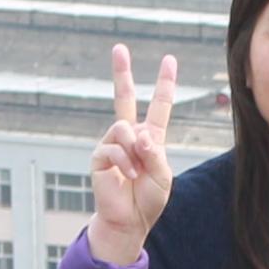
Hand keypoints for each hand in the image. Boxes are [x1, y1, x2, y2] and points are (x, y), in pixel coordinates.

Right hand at [87, 47, 182, 262]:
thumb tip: (139, 135)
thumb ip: (154, 153)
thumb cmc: (148, 199)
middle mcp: (129, 136)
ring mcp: (112, 144)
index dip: (164, 83)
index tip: (169, 60)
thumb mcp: (162, 175)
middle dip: (121, 72)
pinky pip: (114, 149)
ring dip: (135, 150)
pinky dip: (125, 163)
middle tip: (119, 48)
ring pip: (123, 128)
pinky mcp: (99, 156)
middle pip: (123, 98)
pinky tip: (127, 176)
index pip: (158, 105)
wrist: (130, 220)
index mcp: (150, 137)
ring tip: (136, 171)